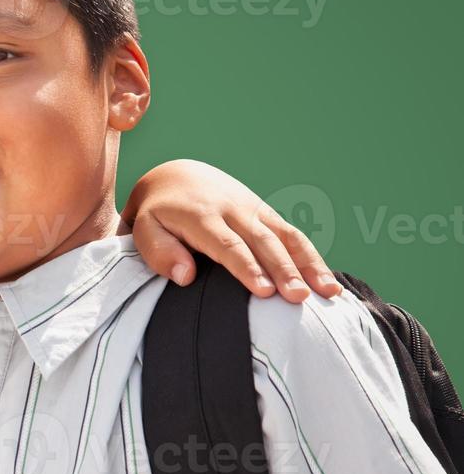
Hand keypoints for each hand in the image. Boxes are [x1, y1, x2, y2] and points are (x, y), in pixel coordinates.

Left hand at [121, 159, 340, 303]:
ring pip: (286, 236)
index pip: (228, 245)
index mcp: (201, 216)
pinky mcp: (266, 214)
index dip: (247, 268)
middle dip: (283, 270)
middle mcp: (233, 210)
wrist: (177, 175)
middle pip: (263, 242)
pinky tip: (329, 282)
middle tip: (298, 298)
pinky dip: (312, 257)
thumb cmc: (157, 212)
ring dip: (309, 264)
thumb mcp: (144, 228)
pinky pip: (293, 234)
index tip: (263, 292)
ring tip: (328, 293)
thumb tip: (186, 276)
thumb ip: (160, 251)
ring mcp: (254, 210)